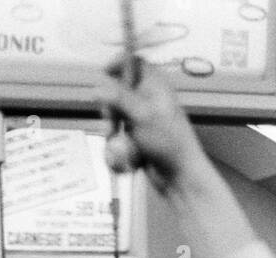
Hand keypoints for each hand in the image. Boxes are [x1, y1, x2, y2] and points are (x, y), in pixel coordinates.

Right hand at [101, 59, 210, 196]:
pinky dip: (118, 149)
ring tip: (119, 146)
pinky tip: (127, 159)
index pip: (133, 63)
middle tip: (111, 124)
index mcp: (154, 86)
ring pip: (114, 118)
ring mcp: (140, 121)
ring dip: (112, 133)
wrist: (178, 176)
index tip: (103, 75)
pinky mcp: (135, 140)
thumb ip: (119, 98)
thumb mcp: (142, 114)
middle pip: (116, 92)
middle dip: (109, 109)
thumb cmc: (167, 141)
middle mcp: (146, 100)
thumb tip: (96, 87)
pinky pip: (117, 139)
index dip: (117, 65)